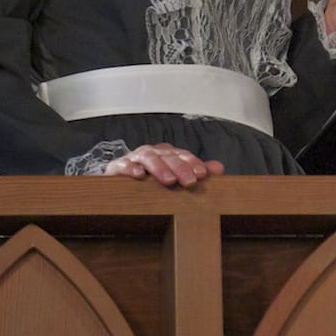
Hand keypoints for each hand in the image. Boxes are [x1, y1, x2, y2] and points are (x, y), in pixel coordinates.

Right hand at [101, 142, 223, 184]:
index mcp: (167, 154)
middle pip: (168, 156)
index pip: (183, 155)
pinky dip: (130, 168)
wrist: (118, 183)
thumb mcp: (174, 176)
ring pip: (148, 157)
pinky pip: (123, 165)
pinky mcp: (116, 167)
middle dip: (180, 168)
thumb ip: (195, 172)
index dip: (193, 163)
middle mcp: (153, 152)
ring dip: (159, 168)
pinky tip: (138, 176)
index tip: (202, 175)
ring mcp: (134, 158)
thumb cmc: (150, 179)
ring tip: (168, 180)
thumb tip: (219, 168)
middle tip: (190, 182)